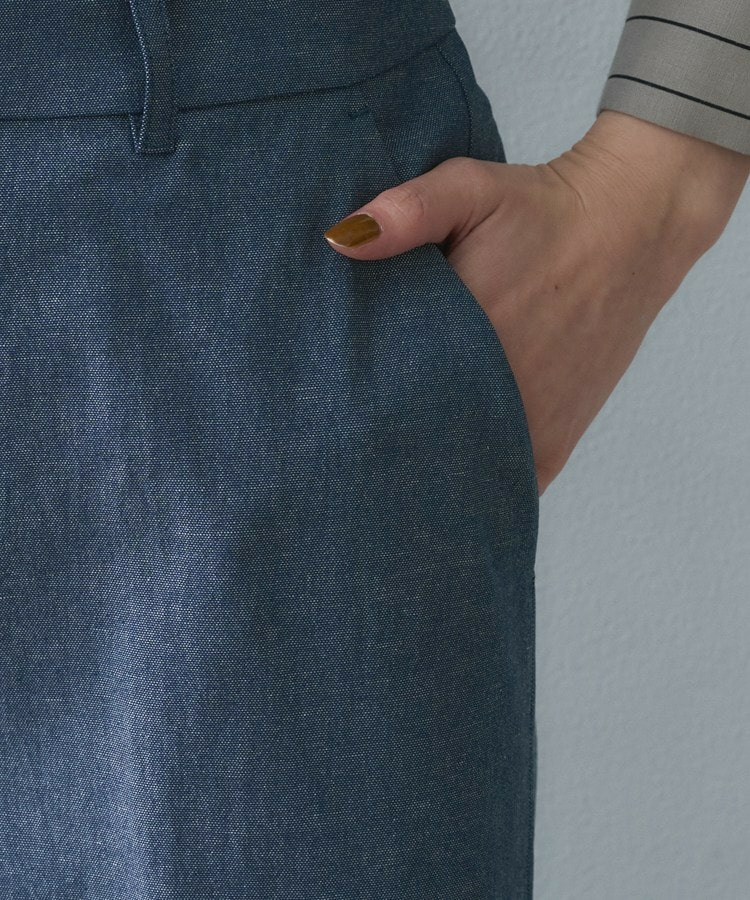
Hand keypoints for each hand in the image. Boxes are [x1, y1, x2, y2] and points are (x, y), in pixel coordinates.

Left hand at [323, 110, 749, 495]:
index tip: (334, 416)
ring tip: (399, 466)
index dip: (359, 414)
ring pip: (463, 473)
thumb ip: (407, 213)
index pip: (389, 402)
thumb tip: (339, 240)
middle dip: (389, 447)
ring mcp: (533, 425)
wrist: (632, 226)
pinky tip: (452, 473)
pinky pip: (507, 481)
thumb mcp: (470, 189)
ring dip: (434, 470)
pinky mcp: (558, 439)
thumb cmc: (543, 209)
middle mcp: (500, 395)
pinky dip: (480, 481)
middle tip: (356, 445)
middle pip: (422, 446)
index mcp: (466, 341)